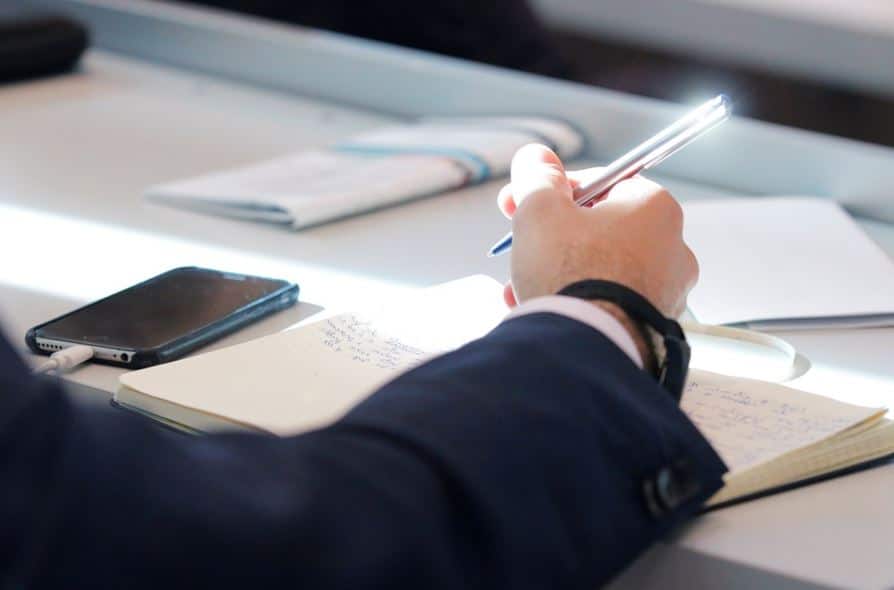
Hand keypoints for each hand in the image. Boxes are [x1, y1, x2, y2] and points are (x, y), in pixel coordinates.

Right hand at [497, 144, 697, 318]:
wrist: (589, 349)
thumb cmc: (570, 271)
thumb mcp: (540, 211)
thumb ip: (537, 178)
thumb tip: (535, 157)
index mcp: (655, 207)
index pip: (601, 184)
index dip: (553, 190)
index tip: (520, 201)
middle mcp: (673, 248)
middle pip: (600, 230)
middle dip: (553, 237)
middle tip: (519, 244)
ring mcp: (667, 293)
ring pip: (601, 271)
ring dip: (558, 273)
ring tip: (520, 288)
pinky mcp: (654, 329)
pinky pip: (608, 306)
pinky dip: (577, 305)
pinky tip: (541, 312)